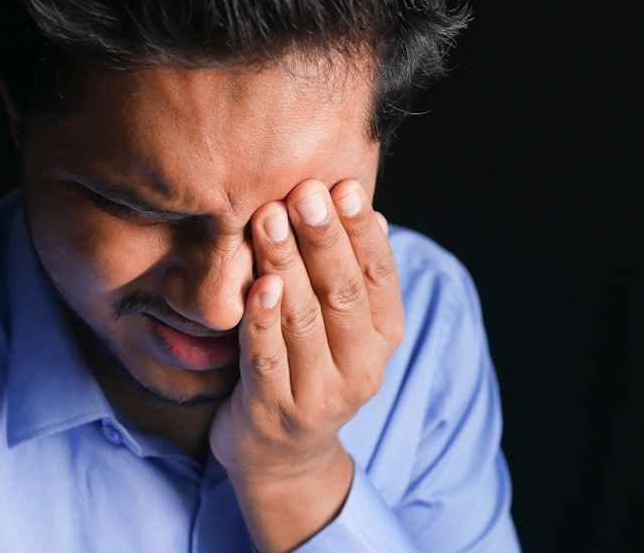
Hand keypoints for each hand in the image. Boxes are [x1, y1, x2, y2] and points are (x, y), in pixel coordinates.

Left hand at [209, 178, 403, 552]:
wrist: (283, 457)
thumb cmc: (312, 367)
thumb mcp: (345, 327)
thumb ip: (352, 275)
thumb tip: (370, 212)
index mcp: (384, 338)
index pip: (380, 277)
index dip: (362, 232)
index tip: (343, 186)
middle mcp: (362, 368)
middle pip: (344, 294)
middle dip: (324, 238)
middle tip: (304, 191)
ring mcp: (319, 394)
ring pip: (305, 319)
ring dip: (287, 264)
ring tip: (270, 218)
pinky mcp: (275, 411)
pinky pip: (268, 358)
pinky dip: (263, 320)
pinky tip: (258, 284)